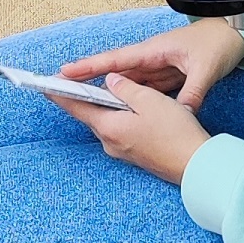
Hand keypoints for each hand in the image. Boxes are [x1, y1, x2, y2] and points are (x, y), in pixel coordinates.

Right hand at [56, 16, 243, 109]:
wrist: (237, 34)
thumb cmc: (219, 43)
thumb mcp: (206, 70)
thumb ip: (192, 93)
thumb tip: (180, 114)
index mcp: (153, 50)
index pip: (115, 61)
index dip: (89, 67)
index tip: (65, 73)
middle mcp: (151, 57)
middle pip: (115, 73)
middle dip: (89, 81)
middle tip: (61, 90)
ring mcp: (158, 66)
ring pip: (127, 82)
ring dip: (108, 91)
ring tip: (82, 102)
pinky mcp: (167, 75)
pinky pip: (143, 89)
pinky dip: (130, 97)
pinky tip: (119, 107)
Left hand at [62, 74, 209, 186]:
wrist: (197, 165)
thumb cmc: (176, 133)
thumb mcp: (149, 101)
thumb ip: (125, 89)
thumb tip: (110, 82)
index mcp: (109, 127)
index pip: (76, 107)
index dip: (60, 93)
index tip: (46, 83)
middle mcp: (110, 142)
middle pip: (91, 114)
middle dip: (85, 96)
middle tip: (78, 78)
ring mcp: (122, 150)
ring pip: (107, 121)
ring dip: (107, 105)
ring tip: (112, 88)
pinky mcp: (134, 154)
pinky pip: (120, 130)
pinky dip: (120, 116)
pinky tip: (131, 107)